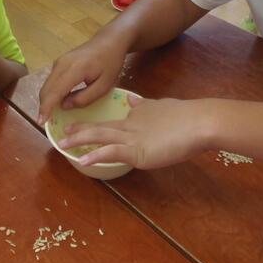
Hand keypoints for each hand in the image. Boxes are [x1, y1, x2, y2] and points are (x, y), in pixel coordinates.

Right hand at [38, 36, 127, 123]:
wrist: (109, 41)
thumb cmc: (110, 63)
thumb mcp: (104, 85)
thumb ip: (85, 98)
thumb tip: (64, 106)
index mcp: (74, 69)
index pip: (55, 91)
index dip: (46, 108)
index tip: (41, 122)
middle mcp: (61, 64)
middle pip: (46, 89)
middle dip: (43, 106)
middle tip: (45, 123)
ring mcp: (58, 62)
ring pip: (46, 85)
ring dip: (46, 100)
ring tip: (49, 116)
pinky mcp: (59, 63)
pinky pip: (51, 81)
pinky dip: (51, 93)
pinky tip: (56, 102)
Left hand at [58, 95, 209, 168]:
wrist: (199, 121)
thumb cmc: (185, 116)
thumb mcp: (160, 106)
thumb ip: (145, 106)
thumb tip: (132, 101)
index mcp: (136, 117)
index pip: (110, 122)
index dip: (92, 125)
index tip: (77, 126)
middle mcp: (130, 126)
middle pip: (99, 128)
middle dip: (80, 131)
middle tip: (63, 133)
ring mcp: (132, 138)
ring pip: (100, 137)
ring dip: (80, 141)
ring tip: (63, 145)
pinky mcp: (137, 151)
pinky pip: (112, 153)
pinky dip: (96, 156)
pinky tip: (83, 161)